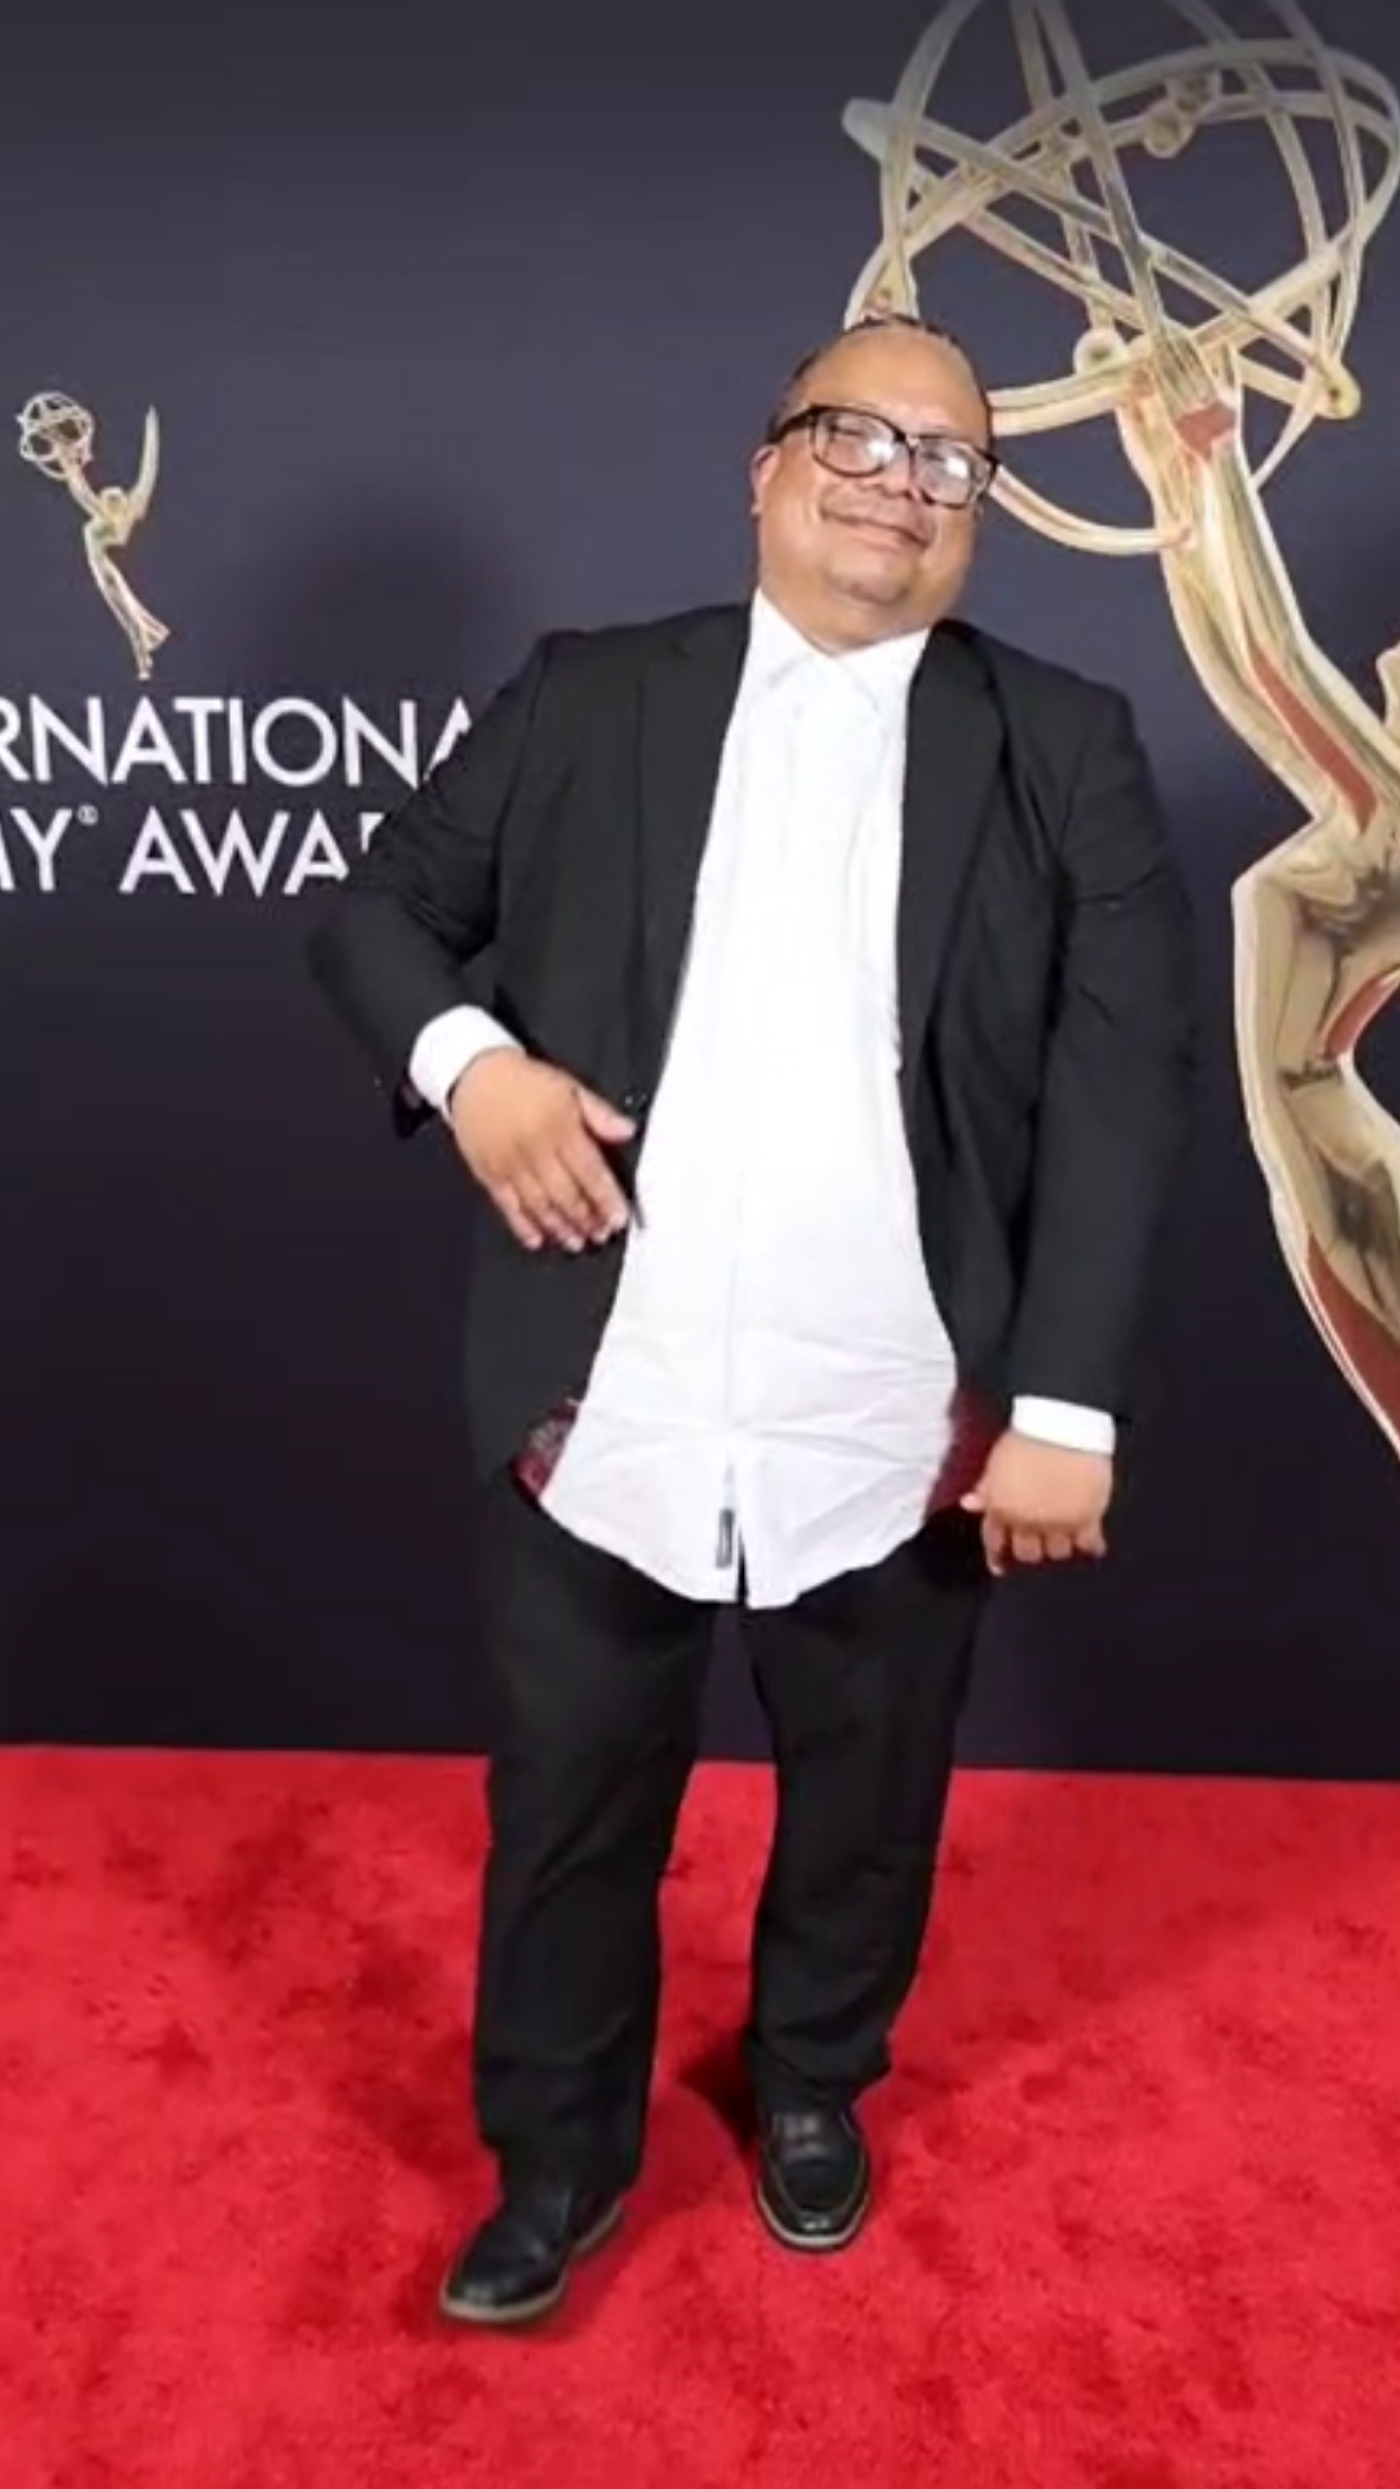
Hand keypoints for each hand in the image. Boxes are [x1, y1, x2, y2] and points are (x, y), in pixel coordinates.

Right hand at [449, 1051, 635, 1252]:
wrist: (475, 1074)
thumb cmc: (523, 1082)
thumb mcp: (569, 1087)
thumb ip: (600, 1114)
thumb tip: (627, 1130)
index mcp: (559, 1126)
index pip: (590, 1171)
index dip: (607, 1199)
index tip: (619, 1217)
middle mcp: (535, 1148)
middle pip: (567, 1194)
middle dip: (587, 1219)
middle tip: (601, 1234)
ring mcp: (510, 1164)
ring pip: (540, 1205)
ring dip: (560, 1227)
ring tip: (576, 1241)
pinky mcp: (489, 1174)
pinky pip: (508, 1206)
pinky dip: (523, 1226)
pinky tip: (537, 1238)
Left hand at [960, 1432, 1112, 1577]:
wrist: (1062, 1424)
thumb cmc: (1026, 1437)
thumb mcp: (997, 1462)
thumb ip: (986, 1488)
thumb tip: (968, 1504)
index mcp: (1001, 1507)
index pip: (994, 1542)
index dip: (997, 1556)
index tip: (1001, 1564)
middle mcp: (1027, 1521)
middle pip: (1027, 1554)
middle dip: (1030, 1549)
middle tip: (1037, 1542)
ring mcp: (1058, 1522)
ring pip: (1057, 1552)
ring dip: (1058, 1546)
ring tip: (1063, 1536)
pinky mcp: (1087, 1517)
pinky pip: (1089, 1543)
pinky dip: (1090, 1546)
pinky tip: (1091, 1544)